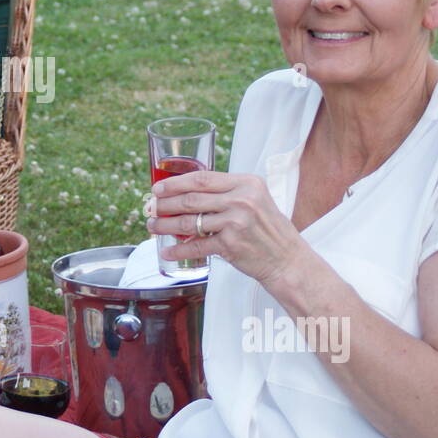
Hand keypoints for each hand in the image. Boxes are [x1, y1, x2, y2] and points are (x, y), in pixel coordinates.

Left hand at [146, 170, 309, 288]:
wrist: (287, 260)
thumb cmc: (268, 230)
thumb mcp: (255, 200)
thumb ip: (227, 192)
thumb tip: (187, 192)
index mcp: (246, 183)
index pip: (202, 178)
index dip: (175, 183)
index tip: (158, 188)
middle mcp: (241, 199)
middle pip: (192, 198)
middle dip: (165, 203)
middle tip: (150, 207)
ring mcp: (236, 222)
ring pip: (190, 222)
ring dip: (166, 225)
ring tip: (153, 226)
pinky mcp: (230, 244)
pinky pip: (197, 246)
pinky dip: (179, 249)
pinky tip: (167, 250)